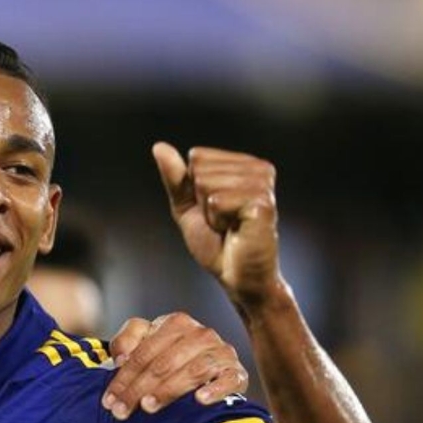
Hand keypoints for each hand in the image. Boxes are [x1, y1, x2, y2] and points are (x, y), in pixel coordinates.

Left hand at [103, 312, 248, 418]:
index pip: (143, 352)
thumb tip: (120, 358)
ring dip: (168, 390)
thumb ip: (126, 341)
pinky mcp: (236, 372)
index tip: (108, 401)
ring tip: (149, 406)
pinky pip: (228, 380)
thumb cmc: (168, 355)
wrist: (211, 365)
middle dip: (138, 389)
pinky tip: (200, 400)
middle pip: (163, 364)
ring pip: (192, 371)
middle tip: (121, 412)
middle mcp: (200, 334)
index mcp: (175, 323)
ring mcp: (221, 352)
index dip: (123, 378)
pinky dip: (215, 389)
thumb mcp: (144, 342)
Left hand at [153, 143, 280, 306]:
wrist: (235, 275)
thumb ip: (176, 179)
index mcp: (244, 163)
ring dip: (211, 214)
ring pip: (208, 185)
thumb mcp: (188, 207)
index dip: (195, 190)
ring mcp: (263, 184)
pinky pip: (217, 202)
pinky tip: (236, 230)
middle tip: (222, 222)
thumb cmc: (215, 243)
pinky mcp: (263, 203)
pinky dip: (218, 221)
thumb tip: (158, 147)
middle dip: (202, 203)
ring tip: (229, 226)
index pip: (197, 157)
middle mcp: (259, 168)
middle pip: (201, 170)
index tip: (213, 210)